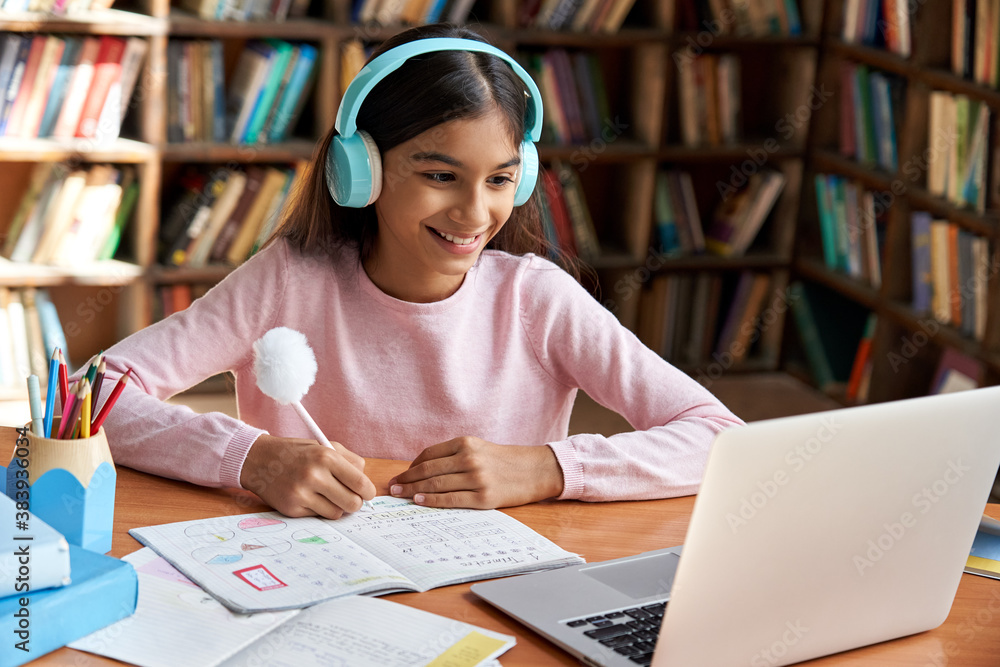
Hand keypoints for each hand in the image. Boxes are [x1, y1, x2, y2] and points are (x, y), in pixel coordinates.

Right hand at [240, 434, 375, 519]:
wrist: (259, 460)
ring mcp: (301, 494)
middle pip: (352, 503)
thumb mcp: (324, 446)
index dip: (368, 491)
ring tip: (327, 495)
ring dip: (336, 507)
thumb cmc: (297, 453)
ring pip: (337, 513)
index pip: (360, 483)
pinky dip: (319, 509)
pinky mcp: (292, 509)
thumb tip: (366, 484)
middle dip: (355, 503)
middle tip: (351, 498)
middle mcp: (314, 475)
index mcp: (326, 457)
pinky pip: (318, 516)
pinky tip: (309, 497)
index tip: (367, 493)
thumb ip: (350, 461)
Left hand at [387, 436, 563, 508]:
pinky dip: (431, 500)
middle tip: (391, 488)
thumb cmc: (504, 461)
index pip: (429, 455)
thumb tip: (422, 470)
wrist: (535, 471)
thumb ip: (454, 456)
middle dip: (406, 479)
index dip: (411, 467)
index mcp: (466, 443)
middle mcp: (469, 458)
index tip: (399, 475)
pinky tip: (419, 501)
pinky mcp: (483, 497)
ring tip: (400, 495)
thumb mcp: (479, 449)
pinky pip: (450, 499)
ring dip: (413, 490)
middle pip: (428, 470)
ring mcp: (476, 478)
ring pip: (436, 484)